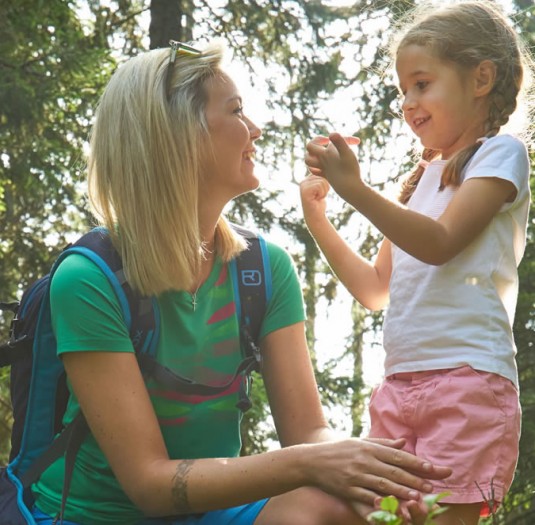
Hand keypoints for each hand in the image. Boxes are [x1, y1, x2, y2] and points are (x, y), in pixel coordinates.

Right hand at [299, 174, 329, 225]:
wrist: (315, 216)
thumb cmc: (320, 203)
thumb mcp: (322, 187)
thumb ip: (322, 178)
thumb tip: (327, 166)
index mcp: (307, 179)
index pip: (322, 173)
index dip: (326, 184)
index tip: (320, 193)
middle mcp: (303, 181)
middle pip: (323, 177)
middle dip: (325, 187)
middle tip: (319, 196)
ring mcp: (303, 186)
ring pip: (322, 181)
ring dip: (324, 191)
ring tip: (318, 198)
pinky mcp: (305, 191)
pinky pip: (320, 186)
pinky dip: (322, 194)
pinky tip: (317, 199)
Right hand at [304, 437, 450, 506]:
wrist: (312, 460)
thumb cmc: (339, 451)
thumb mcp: (360, 443)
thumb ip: (383, 444)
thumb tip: (404, 443)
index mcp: (369, 448)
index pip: (398, 456)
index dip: (416, 463)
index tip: (433, 468)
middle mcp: (364, 460)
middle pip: (394, 470)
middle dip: (414, 479)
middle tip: (432, 487)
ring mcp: (356, 475)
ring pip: (383, 484)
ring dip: (402, 491)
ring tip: (418, 498)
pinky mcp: (348, 489)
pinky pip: (367, 497)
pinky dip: (379, 502)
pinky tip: (391, 507)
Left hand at [305, 133, 362, 203]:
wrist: (350, 189)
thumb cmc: (349, 170)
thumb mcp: (347, 153)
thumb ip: (339, 142)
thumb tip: (331, 133)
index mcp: (324, 155)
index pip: (311, 144)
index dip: (319, 139)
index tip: (331, 140)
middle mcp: (322, 162)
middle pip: (308, 152)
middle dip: (315, 144)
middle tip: (327, 144)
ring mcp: (324, 170)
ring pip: (310, 162)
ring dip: (315, 155)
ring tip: (325, 152)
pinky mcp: (328, 177)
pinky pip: (317, 171)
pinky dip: (318, 166)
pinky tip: (327, 164)